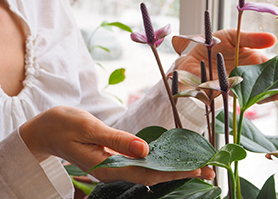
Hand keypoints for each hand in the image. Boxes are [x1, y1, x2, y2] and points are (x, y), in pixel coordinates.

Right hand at [19, 106, 214, 185]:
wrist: (46, 130)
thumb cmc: (63, 125)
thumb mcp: (89, 127)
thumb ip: (117, 139)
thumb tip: (144, 149)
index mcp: (107, 165)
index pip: (147, 172)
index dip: (174, 171)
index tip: (197, 169)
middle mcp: (114, 169)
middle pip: (152, 174)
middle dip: (181, 173)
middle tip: (209, 170)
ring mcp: (114, 164)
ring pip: (148, 169)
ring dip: (173, 167)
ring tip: (197, 166)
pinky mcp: (115, 156)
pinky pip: (141, 161)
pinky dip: (159, 160)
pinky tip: (171, 159)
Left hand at [174, 28, 277, 101]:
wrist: (191, 58)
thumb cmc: (211, 45)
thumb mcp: (232, 36)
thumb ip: (251, 39)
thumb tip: (273, 40)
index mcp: (254, 59)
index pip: (275, 66)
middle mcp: (250, 74)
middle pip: (271, 82)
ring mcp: (241, 85)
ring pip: (261, 92)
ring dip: (272, 95)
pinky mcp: (230, 93)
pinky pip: (244, 98)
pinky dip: (254, 99)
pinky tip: (262, 98)